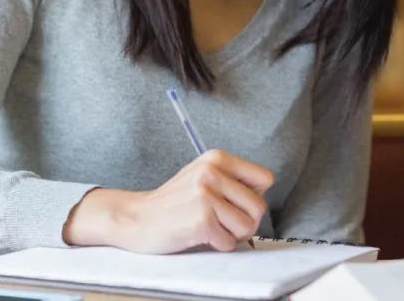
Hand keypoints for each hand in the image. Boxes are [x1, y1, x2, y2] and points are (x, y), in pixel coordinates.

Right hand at [63, 149, 273, 253]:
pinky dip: (216, 245)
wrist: (138, 218)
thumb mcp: (203, 177)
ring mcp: (205, 195)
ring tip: (209, 227)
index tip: (233, 202)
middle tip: (220, 222)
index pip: (265, 178)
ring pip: (247, 227)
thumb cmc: (174, 203)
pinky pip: (228, 242)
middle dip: (244, 222)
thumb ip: (232, 181)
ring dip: (231, 235)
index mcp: (217, 158)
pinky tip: (197, 234)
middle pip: (259, 207)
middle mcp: (212, 172)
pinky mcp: (201, 220)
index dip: (253, 196)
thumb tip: (263, 196)